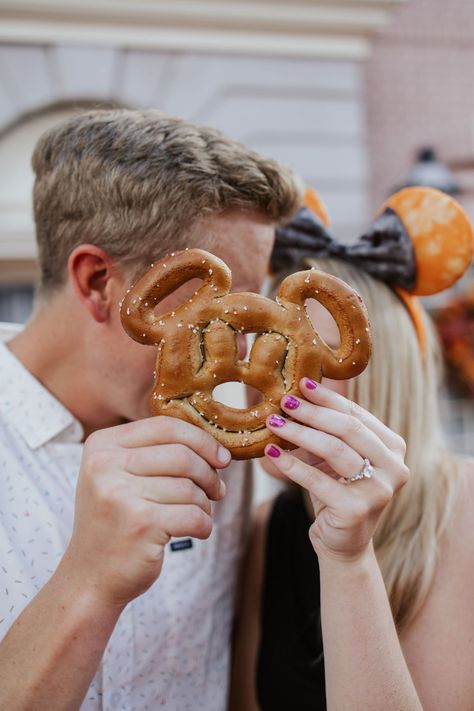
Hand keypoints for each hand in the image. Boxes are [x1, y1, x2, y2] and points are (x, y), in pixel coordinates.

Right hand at [61, 417, 230, 607]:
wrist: (90, 577)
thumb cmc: (115, 521)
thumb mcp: (119, 475)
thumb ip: (156, 451)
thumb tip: (215, 444)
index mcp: (102, 445)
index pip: (165, 426)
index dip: (202, 440)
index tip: (221, 457)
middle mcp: (105, 466)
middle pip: (182, 455)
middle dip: (209, 474)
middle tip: (217, 490)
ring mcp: (121, 496)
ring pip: (190, 488)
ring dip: (205, 504)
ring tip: (198, 514)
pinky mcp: (140, 525)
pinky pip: (194, 515)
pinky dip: (204, 525)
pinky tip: (196, 531)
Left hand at [265, 379, 408, 562]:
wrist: (342, 544)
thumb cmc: (336, 493)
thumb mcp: (334, 458)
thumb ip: (325, 431)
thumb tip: (296, 395)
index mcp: (393, 447)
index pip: (357, 415)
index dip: (328, 398)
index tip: (302, 384)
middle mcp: (394, 467)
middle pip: (348, 429)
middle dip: (313, 412)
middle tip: (285, 402)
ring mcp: (379, 490)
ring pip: (334, 450)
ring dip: (299, 433)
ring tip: (274, 423)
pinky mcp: (357, 509)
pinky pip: (317, 480)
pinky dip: (291, 464)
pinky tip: (271, 453)